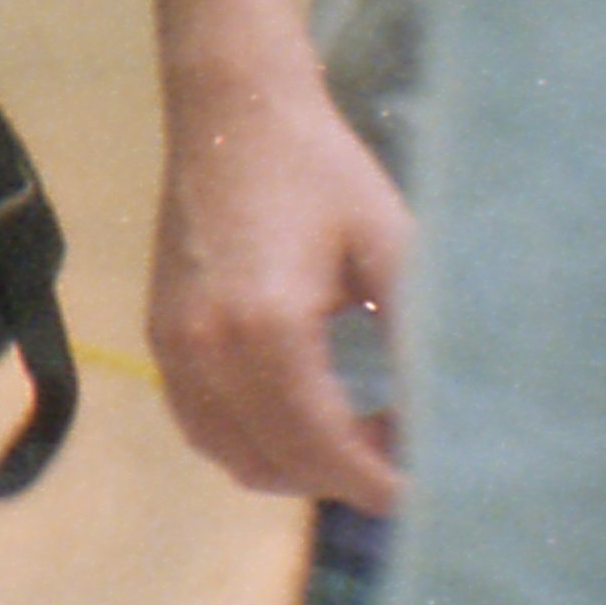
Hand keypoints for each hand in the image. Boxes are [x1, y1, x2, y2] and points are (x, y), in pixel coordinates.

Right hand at [148, 58, 412, 511]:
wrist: (232, 112)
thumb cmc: (320, 169)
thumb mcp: (386, 241)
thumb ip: (414, 332)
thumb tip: (444, 415)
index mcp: (267, 326)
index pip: (324, 447)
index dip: (377, 483)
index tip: (425, 492)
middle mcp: (207, 350)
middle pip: (280, 464)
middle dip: (345, 477)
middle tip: (400, 451)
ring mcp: (174, 348)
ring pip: (235, 458)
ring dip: (297, 467)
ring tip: (355, 434)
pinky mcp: (160, 339)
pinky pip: (202, 428)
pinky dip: (251, 443)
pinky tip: (299, 416)